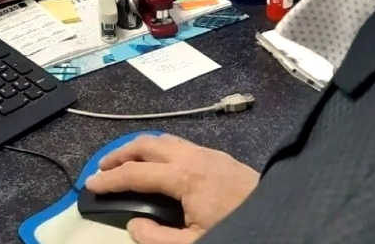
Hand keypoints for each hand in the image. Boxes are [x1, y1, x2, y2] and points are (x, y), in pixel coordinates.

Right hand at [84, 134, 258, 243]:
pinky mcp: (222, 158)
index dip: (109, 179)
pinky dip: (160, 150)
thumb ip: (157, 238)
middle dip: (120, 154)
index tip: (89, 184)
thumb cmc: (237, 229)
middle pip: (146, 144)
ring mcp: (210, 154)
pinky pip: (181, 145)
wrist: (285, 222)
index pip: (135, 173)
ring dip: (140, 149)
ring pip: (164, 140)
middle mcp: (194, 156)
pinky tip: (160, 166)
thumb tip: (134, 224)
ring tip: (126, 164)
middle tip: (103, 169)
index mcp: (185, 176)